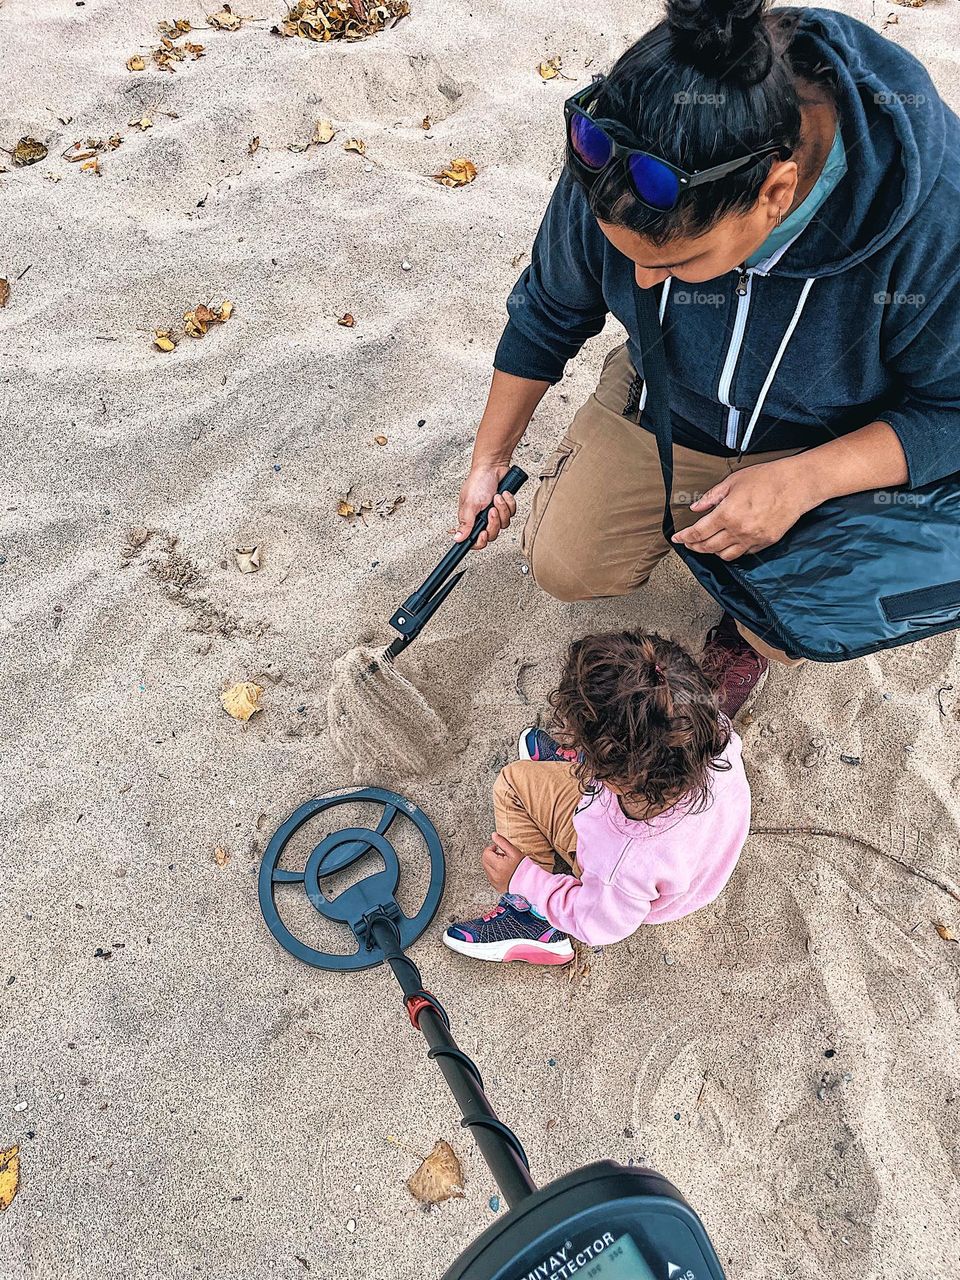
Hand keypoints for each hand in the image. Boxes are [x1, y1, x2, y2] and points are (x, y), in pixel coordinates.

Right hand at [454, 463, 516, 548]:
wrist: (493, 467)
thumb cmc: (478, 482)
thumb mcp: (470, 504)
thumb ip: (465, 523)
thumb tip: (457, 538)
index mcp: (470, 520)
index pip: (475, 541)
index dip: (480, 541)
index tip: (484, 533)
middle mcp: (482, 519)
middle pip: (492, 534)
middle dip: (494, 522)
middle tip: (491, 510)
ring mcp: (494, 514)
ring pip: (504, 524)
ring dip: (502, 509)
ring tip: (497, 497)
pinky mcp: (504, 508)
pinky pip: (511, 514)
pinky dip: (509, 503)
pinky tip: (503, 494)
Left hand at [481, 833, 525, 893]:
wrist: (529, 881)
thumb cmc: (523, 866)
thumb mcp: (514, 851)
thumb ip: (502, 842)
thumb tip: (494, 835)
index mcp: (498, 865)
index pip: (486, 853)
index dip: (491, 849)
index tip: (498, 849)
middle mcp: (495, 875)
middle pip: (484, 861)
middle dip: (491, 856)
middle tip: (502, 856)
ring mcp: (495, 882)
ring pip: (486, 869)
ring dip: (492, 864)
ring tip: (504, 864)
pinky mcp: (496, 886)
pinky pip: (490, 877)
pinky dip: (494, 872)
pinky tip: (503, 871)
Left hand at [672, 458, 817, 560]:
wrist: (796, 485)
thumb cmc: (767, 479)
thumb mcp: (733, 482)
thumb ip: (711, 497)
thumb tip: (696, 508)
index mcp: (727, 514)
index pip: (698, 533)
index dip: (685, 538)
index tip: (677, 539)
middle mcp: (738, 530)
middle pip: (709, 547)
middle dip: (695, 547)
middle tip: (689, 543)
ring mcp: (753, 539)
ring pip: (725, 555)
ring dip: (713, 552)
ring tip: (707, 545)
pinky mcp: (765, 543)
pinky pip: (743, 554)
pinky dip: (732, 551)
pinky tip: (728, 543)